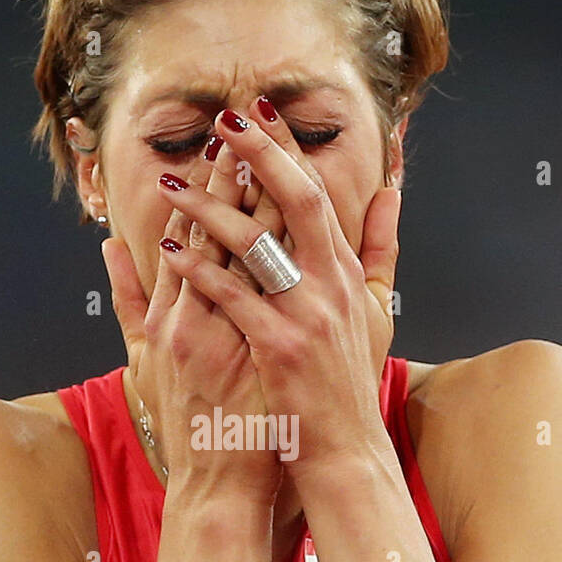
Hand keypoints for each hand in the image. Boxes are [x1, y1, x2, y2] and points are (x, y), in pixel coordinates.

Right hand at [101, 139, 282, 504]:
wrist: (213, 488)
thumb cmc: (191, 427)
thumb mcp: (145, 363)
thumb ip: (127, 303)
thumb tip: (108, 247)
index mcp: (167, 314)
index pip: (185, 233)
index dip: (205, 184)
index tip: (225, 138)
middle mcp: (181, 317)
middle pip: (204, 231)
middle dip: (226, 174)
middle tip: (247, 119)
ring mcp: (204, 334)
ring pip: (226, 252)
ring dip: (248, 198)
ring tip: (266, 146)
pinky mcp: (229, 353)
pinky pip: (249, 287)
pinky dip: (265, 250)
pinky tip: (285, 219)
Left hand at [154, 102, 400, 475]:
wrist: (347, 451)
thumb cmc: (350, 382)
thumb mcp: (376, 309)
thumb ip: (382, 246)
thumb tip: (392, 189)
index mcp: (345, 272)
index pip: (316, 193)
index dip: (287, 149)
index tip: (257, 110)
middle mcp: (332, 286)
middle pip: (296, 201)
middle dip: (259, 155)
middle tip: (222, 119)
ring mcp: (308, 316)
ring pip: (258, 244)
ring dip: (210, 208)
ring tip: (172, 182)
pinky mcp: (281, 349)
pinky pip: (234, 299)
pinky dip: (200, 271)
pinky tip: (169, 249)